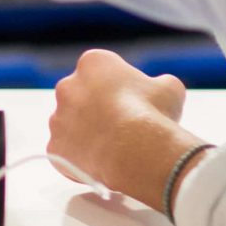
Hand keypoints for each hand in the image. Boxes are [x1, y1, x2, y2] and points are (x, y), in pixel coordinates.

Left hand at [48, 49, 191, 198]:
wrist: (135, 150)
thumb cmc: (153, 114)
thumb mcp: (169, 88)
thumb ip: (159, 83)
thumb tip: (161, 87)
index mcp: (92, 63)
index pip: (103, 71)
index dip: (120, 88)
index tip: (134, 102)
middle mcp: (67, 86)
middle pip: (82, 96)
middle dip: (98, 109)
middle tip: (122, 126)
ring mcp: (57, 118)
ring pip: (71, 124)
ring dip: (87, 133)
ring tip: (114, 147)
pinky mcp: (55, 146)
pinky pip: (67, 151)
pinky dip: (80, 157)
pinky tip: (101, 162)